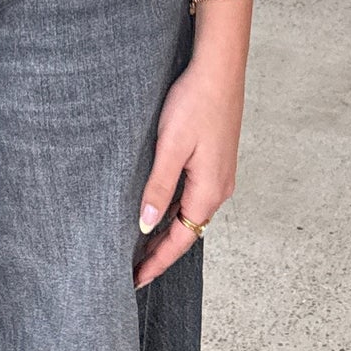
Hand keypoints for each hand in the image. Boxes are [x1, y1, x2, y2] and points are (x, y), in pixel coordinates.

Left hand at [133, 50, 244, 288]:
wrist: (220, 69)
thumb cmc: (195, 103)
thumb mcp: (170, 147)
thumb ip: (158, 188)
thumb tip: (147, 226)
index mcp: (208, 192)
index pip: (179, 241)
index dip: (156, 262)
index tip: (134, 281)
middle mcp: (218, 189)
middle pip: (186, 231)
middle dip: (160, 250)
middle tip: (130, 266)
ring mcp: (219, 174)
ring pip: (189, 212)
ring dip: (167, 228)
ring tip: (139, 241)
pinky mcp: (216, 160)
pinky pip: (193, 194)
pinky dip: (175, 207)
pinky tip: (158, 205)